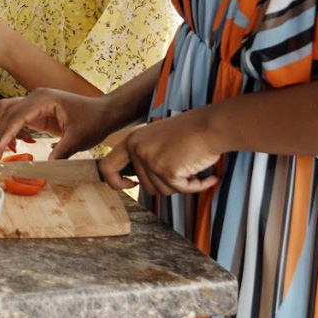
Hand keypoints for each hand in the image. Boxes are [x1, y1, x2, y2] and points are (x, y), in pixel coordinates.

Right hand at [0, 87, 119, 159]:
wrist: (105, 113)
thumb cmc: (94, 121)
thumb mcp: (78, 140)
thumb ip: (60, 153)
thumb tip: (45, 168)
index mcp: (44, 99)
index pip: (16, 116)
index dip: (4, 135)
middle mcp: (36, 97)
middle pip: (7, 111)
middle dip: (1, 133)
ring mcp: (36, 101)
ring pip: (9, 112)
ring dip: (6, 130)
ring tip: (11, 150)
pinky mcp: (39, 109)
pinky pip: (19, 117)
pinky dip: (14, 129)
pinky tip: (23, 142)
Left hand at [100, 110, 222, 195]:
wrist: (210, 126)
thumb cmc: (190, 132)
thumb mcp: (156, 139)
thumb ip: (144, 156)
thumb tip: (137, 182)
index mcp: (131, 140)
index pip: (106, 167)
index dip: (116, 182)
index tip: (132, 184)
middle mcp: (137, 149)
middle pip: (146, 186)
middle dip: (167, 184)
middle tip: (183, 169)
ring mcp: (150, 159)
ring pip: (163, 191)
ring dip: (182, 184)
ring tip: (193, 166)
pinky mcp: (167, 170)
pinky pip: (181, 190)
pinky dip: (196, 186)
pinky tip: (208, 177)